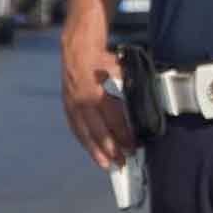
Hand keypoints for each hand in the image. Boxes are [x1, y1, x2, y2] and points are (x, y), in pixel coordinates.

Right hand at [60, 34, 135, 169]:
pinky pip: (76, 128)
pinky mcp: (67, 106)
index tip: (132, 146)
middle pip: (98, 131)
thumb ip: (130, 88)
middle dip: (111, 149)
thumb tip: (144, 104)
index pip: (113, 120)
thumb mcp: (121, 70)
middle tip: (122, 162)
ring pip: (84, 133)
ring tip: (106, 165)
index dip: (123, 135)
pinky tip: (91, 150)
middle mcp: (83, 102)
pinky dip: (84, 141)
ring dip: (96, 151)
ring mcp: (72, 105)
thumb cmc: (104, 59)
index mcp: (97, 93)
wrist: (78, 48)